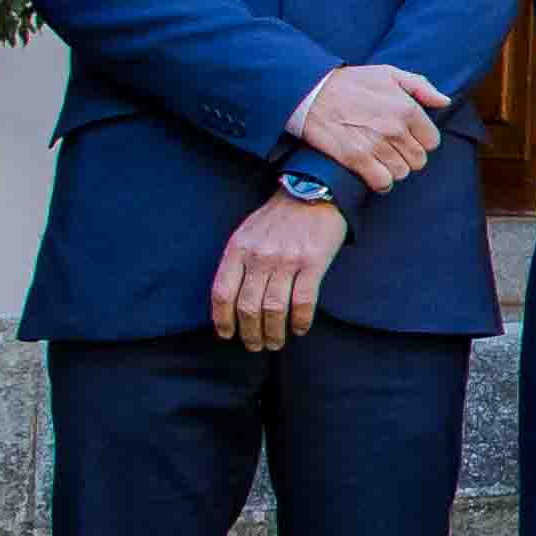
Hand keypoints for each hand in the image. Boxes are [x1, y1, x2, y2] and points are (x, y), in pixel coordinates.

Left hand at [210, 192, 347, 351]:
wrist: (313, 191)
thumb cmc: (278, 216)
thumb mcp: (247, 232)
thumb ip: (237, 261)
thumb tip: (231, 298)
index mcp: (239, 249)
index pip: (222, 292)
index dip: (222, 319)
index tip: (227, 335)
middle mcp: (259, 256)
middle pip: (247, 306)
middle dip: (250, 333)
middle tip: (255, 345)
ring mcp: (287, 260)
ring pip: (274, 309)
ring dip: (274, 332)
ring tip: (275, 343)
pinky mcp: (313, 262)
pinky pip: (303, 301)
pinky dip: (301, 321)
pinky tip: (300, 328)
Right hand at [291, 62, 451, 191]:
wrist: (311, 93)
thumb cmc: (352, 82)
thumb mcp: (389, 73)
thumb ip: (421, 87)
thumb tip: (445, 102)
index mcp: (407, 109)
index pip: (432, 141)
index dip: (421, 141)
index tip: (408, 138)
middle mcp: (395, 129)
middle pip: (419, 160)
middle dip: (408, 156)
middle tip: (393, 149)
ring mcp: (376, 146)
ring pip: (402, 173)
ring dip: (394, 169)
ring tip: (381, 159)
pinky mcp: (356, 159)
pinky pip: (383, 183)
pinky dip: (381, 182)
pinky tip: (374, 173)